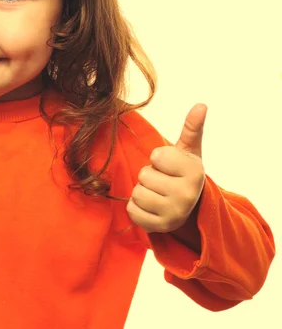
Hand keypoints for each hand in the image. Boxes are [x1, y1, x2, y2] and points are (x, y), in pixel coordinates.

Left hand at [127, 104, 206, 232]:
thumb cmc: (181, 172)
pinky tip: (150, 207)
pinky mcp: (159, 228)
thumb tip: (201, 105)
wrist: (187, 206)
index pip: (156, 156)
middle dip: (148, 175)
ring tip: (157, 193)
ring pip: (136, 193)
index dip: (158, 159)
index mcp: (194, 173)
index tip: (169, 166)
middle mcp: (186, 195)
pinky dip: (136, 208)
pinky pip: (132, 211)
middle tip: (162, 181)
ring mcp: (174, 214)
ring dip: (141, 191)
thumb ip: (191, 128)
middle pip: (144, 175)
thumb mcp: (188, 151)